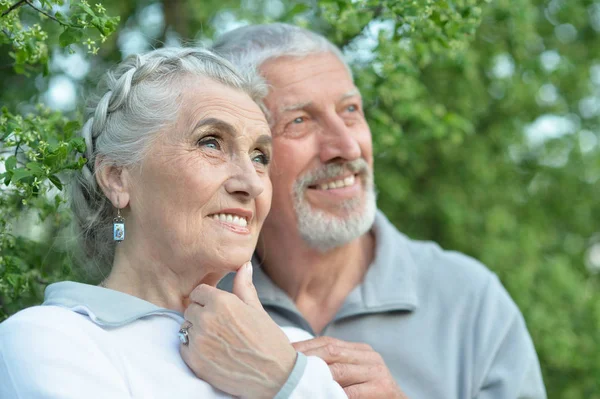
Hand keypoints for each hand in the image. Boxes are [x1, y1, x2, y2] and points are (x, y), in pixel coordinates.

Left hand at [180, 262, 296, 398]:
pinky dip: (194, 349)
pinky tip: (213, 353)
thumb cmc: (268, 341)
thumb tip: (243, 265)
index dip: (208, 299)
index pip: (199, 292)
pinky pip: (184, 347)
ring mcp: (198, 341)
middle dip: (202, 315)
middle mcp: (206, 319)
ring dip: (197, 332)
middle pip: (191, 310)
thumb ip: (244, 286)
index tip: (217, 308)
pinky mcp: (194, 361)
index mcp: (222, 302)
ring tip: (219, 341)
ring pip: (186, 328)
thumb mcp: (257, 310)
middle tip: (221, 327)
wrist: (275, 376)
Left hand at [293, 337, 407, 398]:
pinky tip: (319, 394)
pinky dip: (333, 394)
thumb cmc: (371, 394)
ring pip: (338, 371)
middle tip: (285, 364)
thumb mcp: (355, 375)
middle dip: (306, 358)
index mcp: (361, 350)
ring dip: (316, 376)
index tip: (284, 352)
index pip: (327, 342)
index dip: (305, 346)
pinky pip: (351, 392)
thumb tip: (300, 363)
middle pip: (331, 351)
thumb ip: (335, 366)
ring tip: (297, 379)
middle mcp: (370, 356)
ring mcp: (377, 371)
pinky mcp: (382, 388)